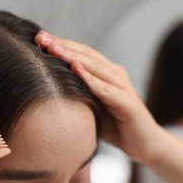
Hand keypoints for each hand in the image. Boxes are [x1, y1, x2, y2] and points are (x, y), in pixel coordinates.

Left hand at [35, 31, 167, 163]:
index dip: (60, 44)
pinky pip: (107, 90)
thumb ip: (76, 92)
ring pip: (96, 68)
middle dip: (62, 45)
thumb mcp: (90, 104)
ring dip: (74, 57)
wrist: (143, 144)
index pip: (79, 53)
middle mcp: (114, 74)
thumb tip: (46, 87)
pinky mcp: (129, 103)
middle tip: (41, 37)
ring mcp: (123, 87)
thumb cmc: (113, 124)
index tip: (38, 37)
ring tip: (54, 49)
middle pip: (86, 55)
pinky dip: (92, 80)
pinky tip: (77, 71)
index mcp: (105, 73)